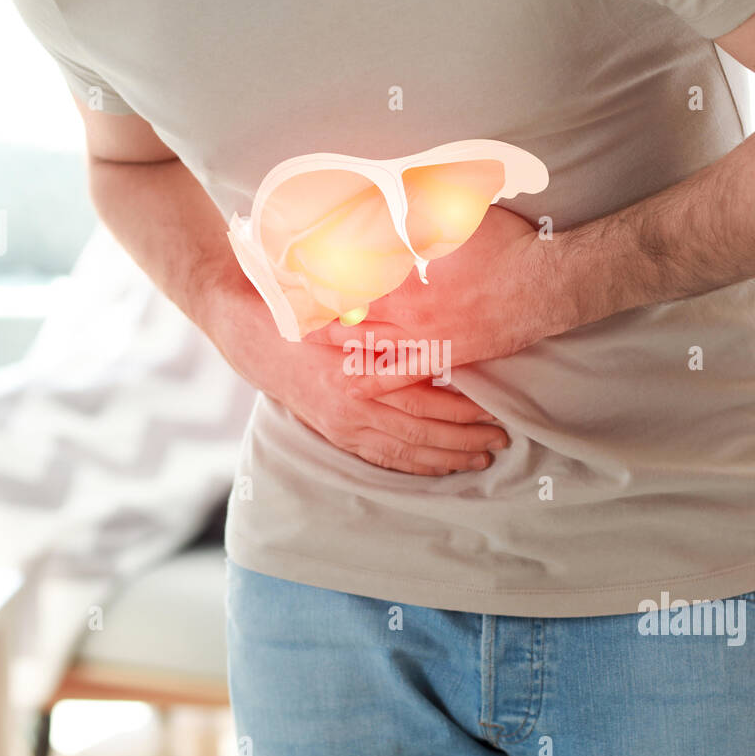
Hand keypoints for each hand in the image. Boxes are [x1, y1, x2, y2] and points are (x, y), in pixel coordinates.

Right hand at [209, 285, 508, 474]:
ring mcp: (344, 426)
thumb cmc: (305, 311)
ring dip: (447, 458)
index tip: (493, 409)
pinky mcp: (338, 436)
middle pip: (421, 433)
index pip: (421, 401)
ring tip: (482, 457)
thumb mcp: (346, 302)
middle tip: (500, 439)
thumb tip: (430, 287)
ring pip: (406, 453)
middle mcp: (353, 407)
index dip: (461, 409)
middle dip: (464, 439)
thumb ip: (386, 306)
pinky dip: (416, 466)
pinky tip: (442, 468)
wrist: (254, 337)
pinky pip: (384, 460)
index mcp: (358, 375)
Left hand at [305, 205, 558, 397]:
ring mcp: (422, 336)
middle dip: (314, 305)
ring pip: (365, 342)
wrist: (545, 285)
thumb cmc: (505, 242)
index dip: (315, 267)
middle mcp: (406, 307)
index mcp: (406, 269)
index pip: (348, 268)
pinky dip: (371, 380)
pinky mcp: (442, 356)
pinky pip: (398, 374)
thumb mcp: (456, 209)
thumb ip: (417, 202)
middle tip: (286, 304)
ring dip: (333, 339)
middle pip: (348, 308)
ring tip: (304, 337)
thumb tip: (386, 186)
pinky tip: (348, 385)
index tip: (288, 263)